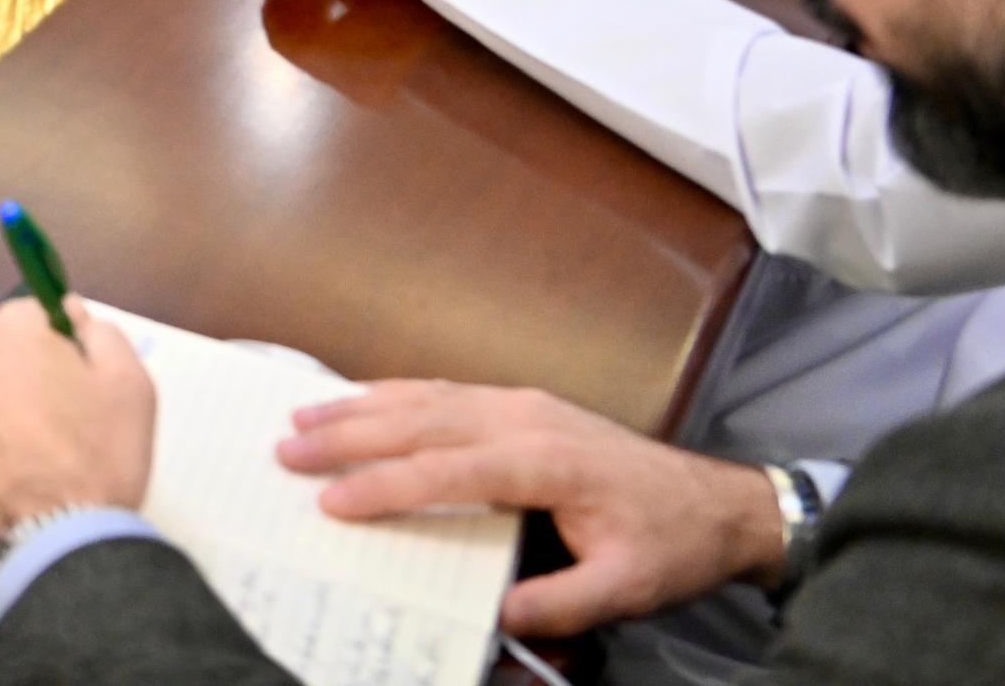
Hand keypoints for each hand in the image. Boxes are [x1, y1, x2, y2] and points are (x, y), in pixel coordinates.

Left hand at [0, 298, 154, 546]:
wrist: (58, 539)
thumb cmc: (100, 455)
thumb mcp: (131, 382)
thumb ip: (101, 333)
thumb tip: (71, 314)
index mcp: (12, 332)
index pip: (34, 315)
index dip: (61, 344)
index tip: (81, 378)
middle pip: (2, 349)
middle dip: (27, 370)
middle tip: (65, 417)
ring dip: (2, 403)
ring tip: (38, 448)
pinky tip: (13, 467)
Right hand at [282, 382, 782, 634]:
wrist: (718, 503)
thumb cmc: (669, 543)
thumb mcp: (625, 589)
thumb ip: (559, 602)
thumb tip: (493, 615)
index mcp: (546, 462)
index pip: (448, 472)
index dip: (386, 486)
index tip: (333, 502)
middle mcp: (525, 420)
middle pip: (421, 420)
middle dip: (348, 434)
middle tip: (286, 448)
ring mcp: (523, 404)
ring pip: (425, 396)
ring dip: (360, 405)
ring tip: (302, 416)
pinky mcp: (523, 403)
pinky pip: (445, 389)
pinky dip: (394, 393)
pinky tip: (362, 400)